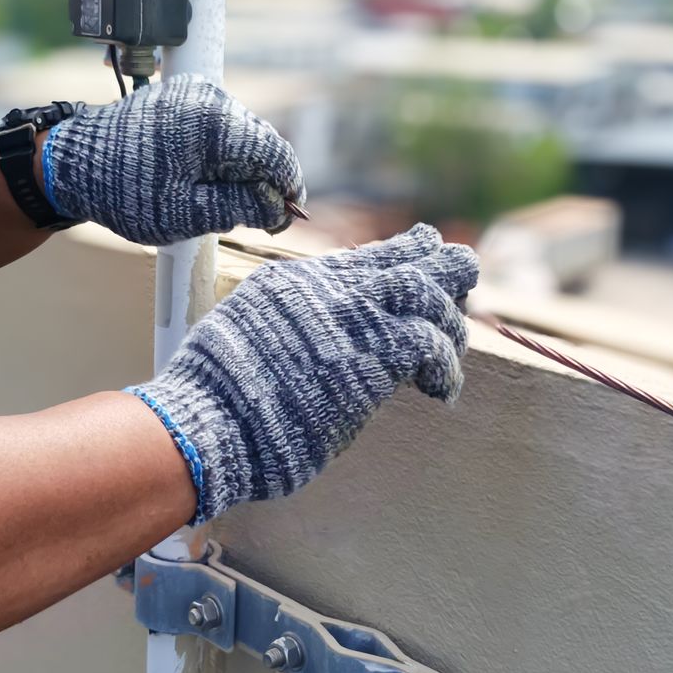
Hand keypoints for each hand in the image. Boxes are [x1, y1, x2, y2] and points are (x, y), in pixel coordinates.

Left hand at [41, 75, 302, 245]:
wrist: (72, 163)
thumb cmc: (125, 190)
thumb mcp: (187, 212)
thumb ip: (241, 207)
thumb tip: (279, 209)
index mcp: (215, 124)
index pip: (275, 154)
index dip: (289, 188)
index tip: (288, 216)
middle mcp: (210, 98)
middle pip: (261, 143)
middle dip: (263, 180)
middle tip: (254, 218)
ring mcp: (194, 94)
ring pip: (241, 136)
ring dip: (240, 169)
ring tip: (218, 202)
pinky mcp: (181, 98)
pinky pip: (218, 128)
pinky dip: (220, 155)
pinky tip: (203, 181)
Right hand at [126, 224, 477, 522]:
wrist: (208, 421)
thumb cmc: (213, 400)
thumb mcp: (243, 335)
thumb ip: (283, 325)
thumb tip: (306, 341)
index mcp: (294, 282)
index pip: (366, 256)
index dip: (406, 252)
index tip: (429, 251)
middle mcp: (327, 290)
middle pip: (408, 260)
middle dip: (444, 269)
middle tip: (464, 283)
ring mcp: (351, 319)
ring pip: (428, 293)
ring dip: (450, 322)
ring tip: (453, 350)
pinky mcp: (371, 358)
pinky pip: (430, 344)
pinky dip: (446, 366)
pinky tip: (443, 390)